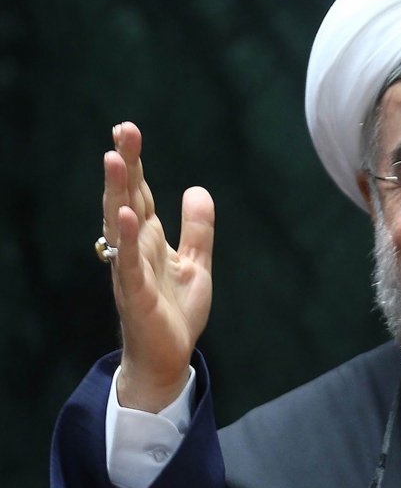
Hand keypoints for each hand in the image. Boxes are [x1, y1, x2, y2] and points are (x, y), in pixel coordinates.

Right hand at [102, 122, 214, 411]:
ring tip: (115, 159)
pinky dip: (127, 238)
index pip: (140, 194)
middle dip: (126, 166)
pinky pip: (129, 262)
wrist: (168, 357)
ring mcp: (132, 270)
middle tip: (122, 130)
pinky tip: (125, 215)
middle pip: (127, 199)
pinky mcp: (137, 294)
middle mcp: (135, 249)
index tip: (128, 130)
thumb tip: (197, 189)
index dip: (136, 163)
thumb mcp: (195, 264)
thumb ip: (197, 229)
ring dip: (118, 192)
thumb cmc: (175, 312)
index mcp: (149, 240)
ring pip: (122, 224)